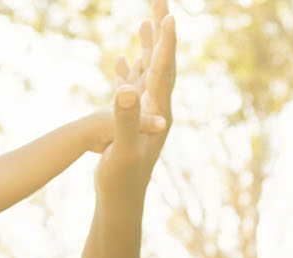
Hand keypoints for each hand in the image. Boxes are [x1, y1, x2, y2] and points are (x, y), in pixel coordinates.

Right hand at [95, 0, 175, 197]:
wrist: (121, 201)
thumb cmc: (122, 179)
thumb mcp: (122, 148)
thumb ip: (125, 118)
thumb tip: (126, 90)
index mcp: (158, 111)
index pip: (165, 69)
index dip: (167, 42)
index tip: (170, 15)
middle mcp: (157, 108)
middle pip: (162, 62)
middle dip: (162, 31)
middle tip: (161, 0)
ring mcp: (146, 114)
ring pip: (149, 71)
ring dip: (149, 44)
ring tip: (148, 20)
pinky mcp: (132, 120)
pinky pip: (133, 86)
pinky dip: (130, 67)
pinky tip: (123, 57)